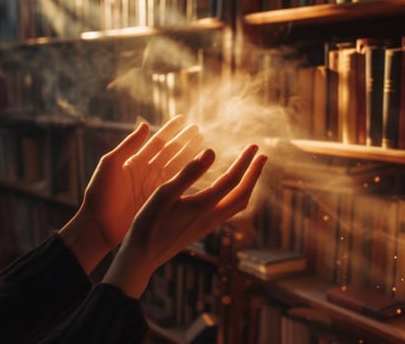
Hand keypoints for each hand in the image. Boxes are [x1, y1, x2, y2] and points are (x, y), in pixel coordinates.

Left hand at [59, 115, 202, 271]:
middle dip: (184, 141)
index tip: (183, 118)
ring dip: (190, 157)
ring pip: (176, 168)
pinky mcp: (158, 203)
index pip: (157, 142)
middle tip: (199, 130)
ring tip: (204, 146)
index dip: (171, 130)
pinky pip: (177, 188)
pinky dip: (188, 180)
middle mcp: (146, 173)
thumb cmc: (99, 196)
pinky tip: (200, 174)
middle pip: (170, 153)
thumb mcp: (111, 166)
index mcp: (134, 162)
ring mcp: (153, 188)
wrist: (97, 228)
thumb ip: (128, 146)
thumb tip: (145, 125)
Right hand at [103, 145, 266, 297]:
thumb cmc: (148, 223)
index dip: (245, 162)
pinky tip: (227, 192)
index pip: (232, 180)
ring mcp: (207, 226)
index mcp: (203, 205)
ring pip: (237, 206)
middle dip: (254, 174)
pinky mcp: (201, 231)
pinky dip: (235, 196)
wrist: (142, 257)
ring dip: (247, 186)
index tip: (254, 147)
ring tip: (250, 172)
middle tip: (262, 157)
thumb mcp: (164, 193)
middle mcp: (210, 217)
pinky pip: (228, 212)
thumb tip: (211, 152)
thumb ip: (188, 173)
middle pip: (242, 194)